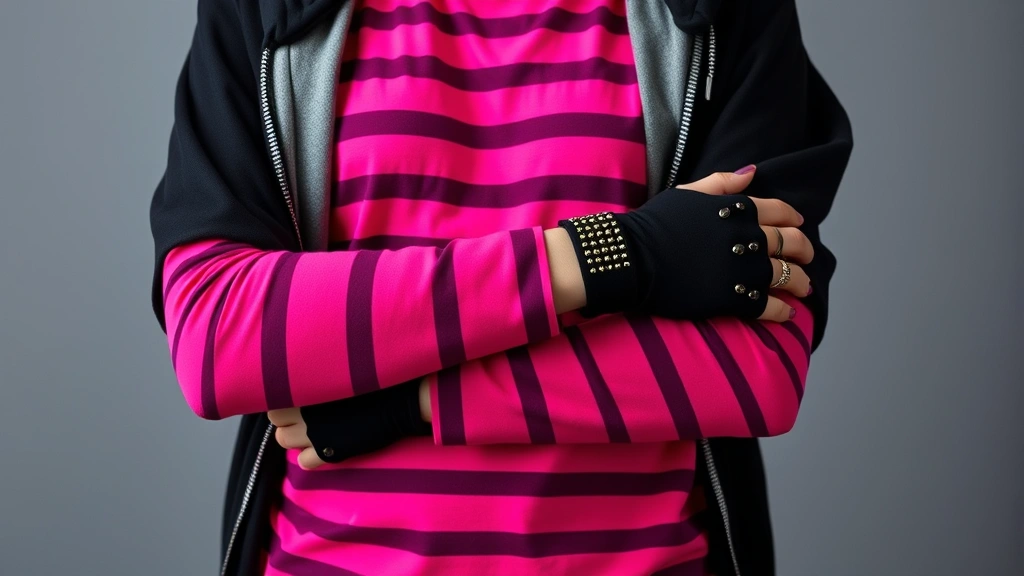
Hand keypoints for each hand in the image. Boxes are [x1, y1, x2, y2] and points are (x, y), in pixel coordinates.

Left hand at [269, 380, 430, 468]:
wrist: (402, 401)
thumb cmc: (376, 377)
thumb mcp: (343, 367)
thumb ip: (320, 371)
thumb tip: (307, 371)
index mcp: (307, 386)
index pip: (274, 396)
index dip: (286, 399)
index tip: (300, 398)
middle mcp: (305, 410)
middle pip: (276, 421)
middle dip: (287, 419)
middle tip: (306, 416)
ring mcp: (315, 433)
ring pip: (284, 441)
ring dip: (296, 438)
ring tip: (314, 431)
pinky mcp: (329, 452)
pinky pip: (303, 462)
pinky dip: (311, 457)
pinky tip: (326, 448)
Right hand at [572, 164, 803, 320]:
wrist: (632, 258)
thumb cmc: (654, 223)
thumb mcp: (687, 193)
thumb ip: (722, 182)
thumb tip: (753, 171)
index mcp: (738, 210)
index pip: (779, 211)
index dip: (793, 218)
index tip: (798, 224)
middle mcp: (748, 238)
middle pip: (791, 243)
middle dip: (804, 251)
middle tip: (807, 258)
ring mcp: (743, 270)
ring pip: (786, 276)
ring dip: (800, 282)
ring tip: (803, 288)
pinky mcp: (734, 298)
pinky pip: (770, 307)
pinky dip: (783, 311)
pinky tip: (788, 313)